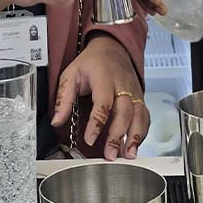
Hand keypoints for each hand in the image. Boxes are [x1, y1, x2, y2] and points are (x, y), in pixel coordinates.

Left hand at [51, 34, 149, 159]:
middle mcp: (123, 85)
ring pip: (139, 115)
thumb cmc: (92, 62)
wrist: (112, 48)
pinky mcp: (140, 99)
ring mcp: (134, 92)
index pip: (103, 102)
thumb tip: (56, 121)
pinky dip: (143, 133)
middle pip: (124, 111)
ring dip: (135, 136)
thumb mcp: (71, 74)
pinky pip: (145, 117)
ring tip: (128, 155)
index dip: (97, 123)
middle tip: (110, 154)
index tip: (89, 139)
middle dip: (118, 135)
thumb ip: (64, 98)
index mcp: (104, 78)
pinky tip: (135, 146)